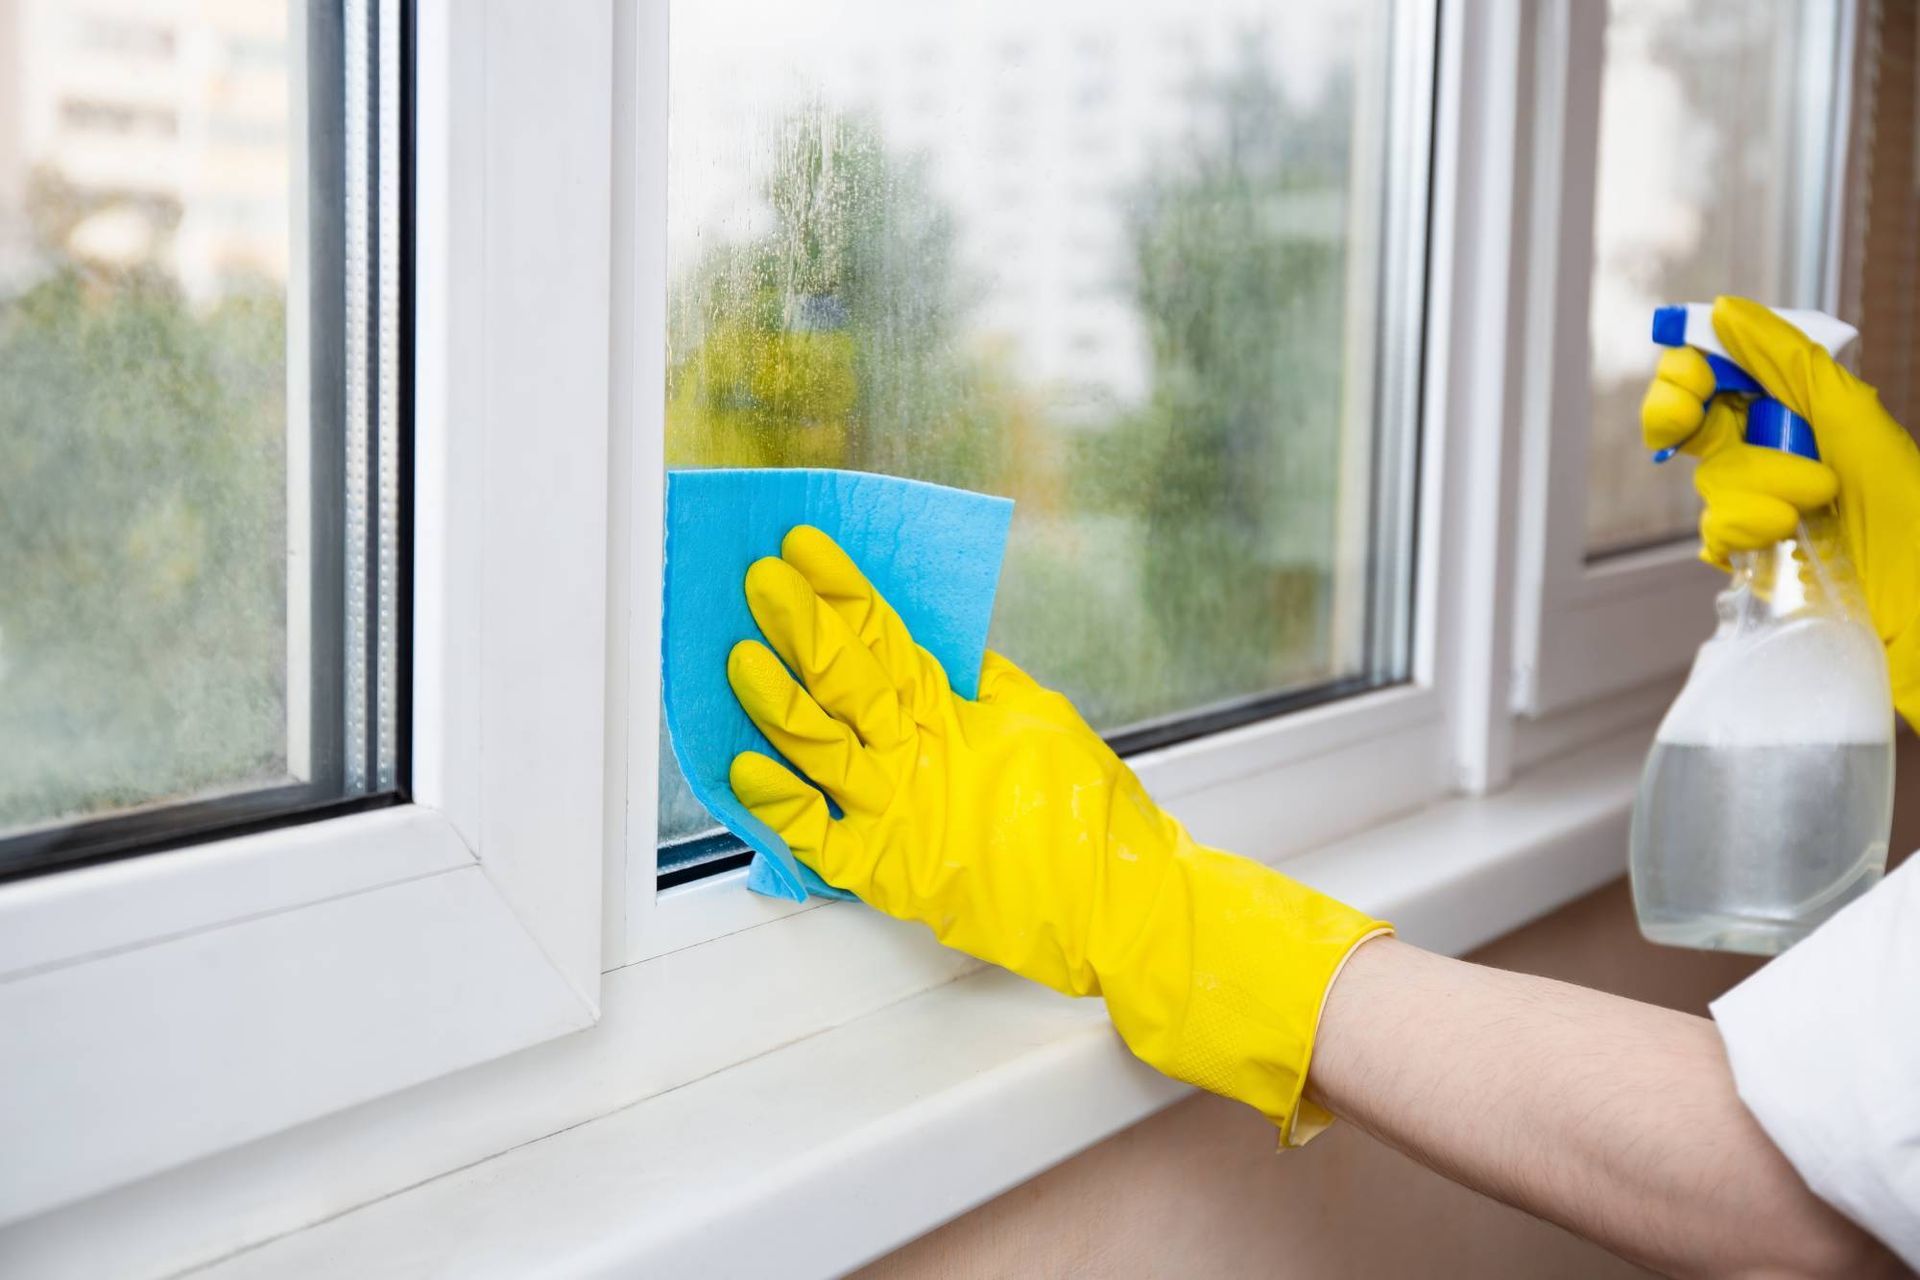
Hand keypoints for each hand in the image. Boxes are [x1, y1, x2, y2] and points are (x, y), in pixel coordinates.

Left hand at [725, 525, 1389, 1142]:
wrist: (1122, 905)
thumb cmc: (1091, 815)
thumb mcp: (1039, 718)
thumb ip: (977, 686)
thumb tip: (936, 651)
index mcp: (956, 711)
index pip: (886, 634)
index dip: (842, 588)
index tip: (804, 547)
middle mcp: (922, 757)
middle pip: (846, 678)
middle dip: (801, 625)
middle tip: (759, 580)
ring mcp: (903, 816)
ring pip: (821, 746)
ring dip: (777, 701)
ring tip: (738, 659)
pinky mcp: (892, 875)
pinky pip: (820, 838)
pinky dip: (780, 806)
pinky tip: (742, 772)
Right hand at [1642, 295, 1919, 726]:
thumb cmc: (1909, 515)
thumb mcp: (1853, 420)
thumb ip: (1789, 362)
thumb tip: (1727, 310)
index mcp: (1803, 411)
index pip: (1721, 376)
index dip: (1691, 371)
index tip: (1688, 374)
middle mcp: (1779, 454)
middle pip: (1695, 424)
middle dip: (1685, 417)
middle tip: (1684, 417)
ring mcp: (1764, 509)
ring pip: (1710, 482)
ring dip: (1756, 489)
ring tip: (1810, 506)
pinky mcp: (1756, 560)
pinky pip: (1714, 536)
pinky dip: (1741, 536)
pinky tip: (1778, 541)